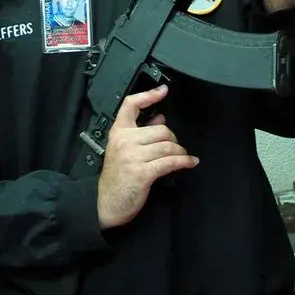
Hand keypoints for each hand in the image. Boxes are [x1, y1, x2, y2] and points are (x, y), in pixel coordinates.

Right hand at [97, 85, 198, 230]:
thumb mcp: (123, 150)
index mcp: (118, 132)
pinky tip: (189, 162)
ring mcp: (133, 156)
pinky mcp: (143, 172)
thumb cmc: (116, 178)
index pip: (131, 105)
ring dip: (180, 151)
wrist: (105, 203)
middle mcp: (125, 141)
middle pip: (160, 129)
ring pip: (167, 145)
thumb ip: (140, 132)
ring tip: (183, 156)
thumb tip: (160, 117)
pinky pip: (170, 162)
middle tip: (175, 147)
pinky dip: (184, 162)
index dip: (148, 95)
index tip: (163, 90)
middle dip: (173, 139)